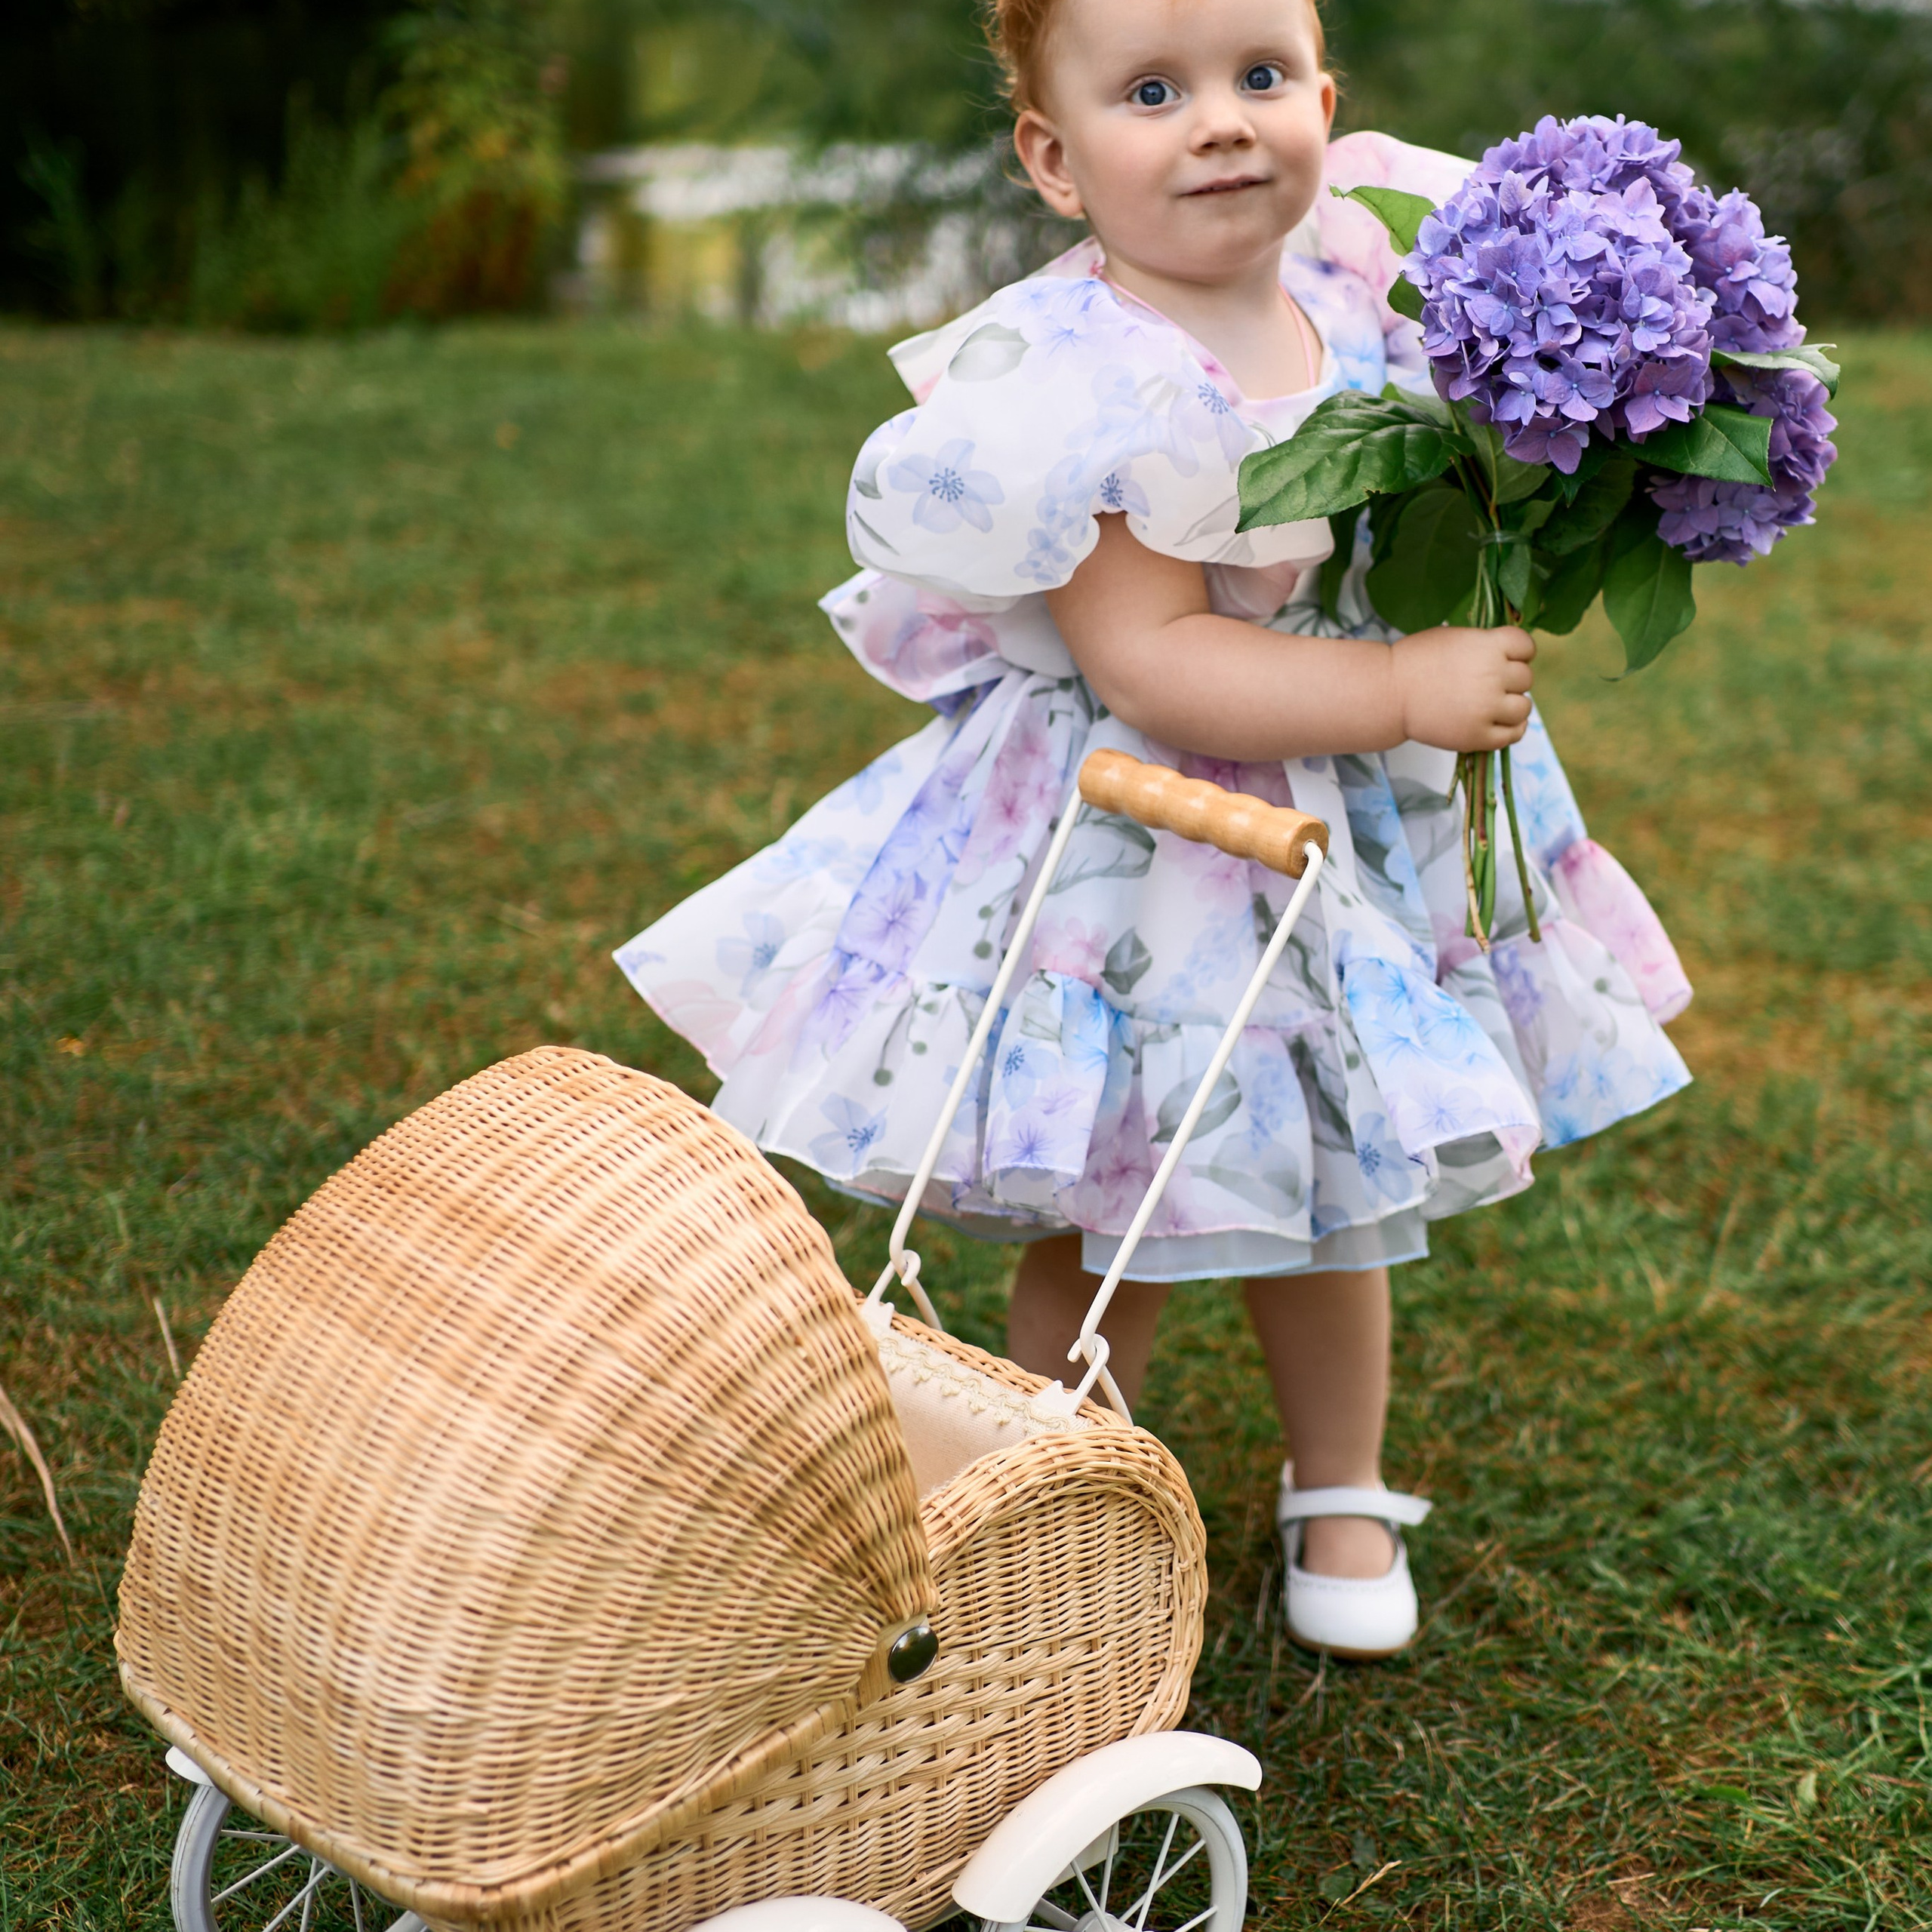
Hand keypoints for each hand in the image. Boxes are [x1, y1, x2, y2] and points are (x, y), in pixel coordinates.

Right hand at [1389, 624, 1534, 751]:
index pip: (1526, 646)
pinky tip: (1499, 723)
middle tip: (1488, 684)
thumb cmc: (1416, 661)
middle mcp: (1493, 675)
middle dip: (1511, 679)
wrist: (1389, 693)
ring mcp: (1488, 708)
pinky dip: (1511, 729)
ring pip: (1524, 708)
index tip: (1506, 659)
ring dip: (1513, 705)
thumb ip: (1484, 645)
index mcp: (1488, 646)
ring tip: (1493, 705)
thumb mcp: (1453, 638)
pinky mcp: (1479, 736)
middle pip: (1525, 678)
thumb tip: (1509, 659)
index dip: (1518, 652)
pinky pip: (1513, 735)